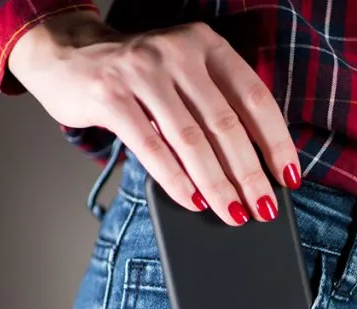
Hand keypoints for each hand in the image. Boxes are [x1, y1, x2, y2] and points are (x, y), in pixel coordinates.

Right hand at [8, 12, 301, 225]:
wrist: (65, 55)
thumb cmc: (138, 79)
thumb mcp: (183, 78)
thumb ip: (214, 108)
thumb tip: (253, 174)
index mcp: (207, 45)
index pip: (255, 98)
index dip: (276, 142)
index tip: (290, 177)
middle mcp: (177, 52)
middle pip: (226, 124)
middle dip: (249, 174)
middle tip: (265, 210)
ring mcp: (141, 70)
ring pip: (191, 139)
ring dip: (217, 184)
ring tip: (234, 214)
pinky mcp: (109, 94)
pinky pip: (151, 145)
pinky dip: (176, 179)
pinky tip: (193, 202)